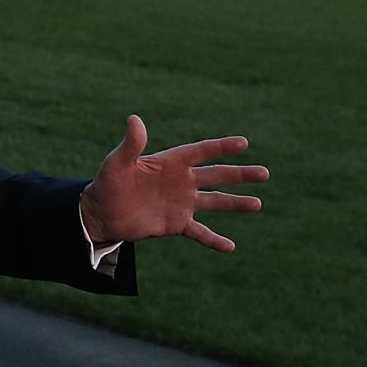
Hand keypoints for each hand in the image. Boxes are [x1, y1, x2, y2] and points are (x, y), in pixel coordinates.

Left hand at [80, 115, 266, 252]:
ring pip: (215, 201)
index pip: (201, 151)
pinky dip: (214, 240)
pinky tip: (230, 247)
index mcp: (170, 162)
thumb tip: (134, 119)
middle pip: (216, 175)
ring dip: (236, 203)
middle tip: (265, 173)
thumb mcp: (118, 162)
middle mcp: (181, 181)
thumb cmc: (107, 183)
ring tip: (258, 203)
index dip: (221, 147)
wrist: (101, 213)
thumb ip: (131, 144)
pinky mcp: (176, 224)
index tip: (244, 143)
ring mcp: (181, 203)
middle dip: (240, 174)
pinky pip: (200, 232)